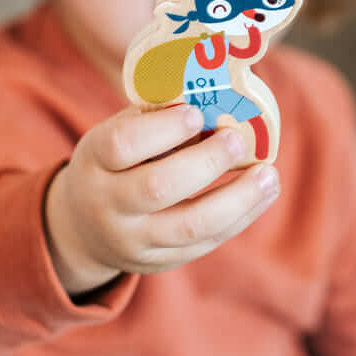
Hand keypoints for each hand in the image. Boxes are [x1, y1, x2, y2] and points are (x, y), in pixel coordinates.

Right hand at [43, 104, 279, 294]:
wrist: (86, 229)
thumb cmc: (114, 163)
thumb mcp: (118, 134)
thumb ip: (156, 117)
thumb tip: (214, 93)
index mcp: (94, 161)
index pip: (122, 144)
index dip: (163, 128)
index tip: (197, 113)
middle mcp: (107, 204)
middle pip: (158, 187)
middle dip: (206, 162)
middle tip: (238, 139)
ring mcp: (133, 239)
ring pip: (189, 225)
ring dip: (237, 199)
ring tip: (269, 175)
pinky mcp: (160, 261)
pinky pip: (205, 243)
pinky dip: (240, 217)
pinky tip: (262, 194)